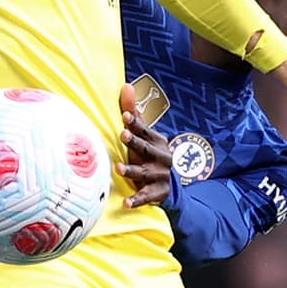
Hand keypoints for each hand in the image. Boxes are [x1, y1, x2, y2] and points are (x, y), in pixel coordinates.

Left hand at [117, 82, 173, 207]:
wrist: (168, 184)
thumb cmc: (148, 153)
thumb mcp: (143, 135)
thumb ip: (133, 112)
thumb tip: (127, 85)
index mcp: (157, 140)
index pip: (145, 130)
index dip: (135, 123)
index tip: (124, 116)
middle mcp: (161, 157)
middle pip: (146, 149)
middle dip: (135, 142)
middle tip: (123, 135)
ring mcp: (160, 175)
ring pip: (145, 173)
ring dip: (132, 170)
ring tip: (118, 168)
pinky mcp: (158, 192)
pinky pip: (146, 196)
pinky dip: (137, 200)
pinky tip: (126, 202)